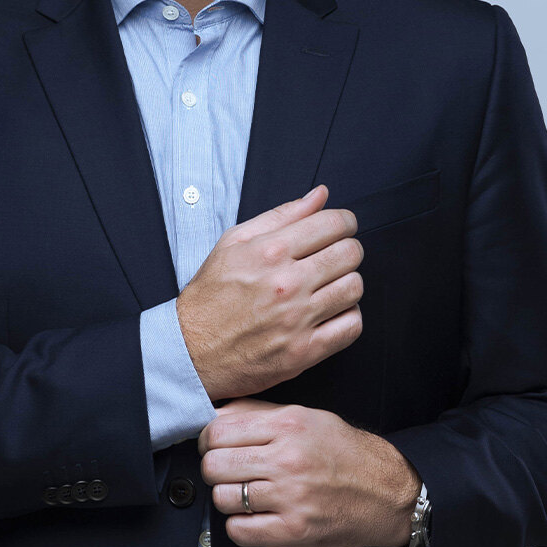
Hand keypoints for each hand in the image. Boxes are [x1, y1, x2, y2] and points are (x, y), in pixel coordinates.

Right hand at [175, 185, 363, 400]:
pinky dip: (349, 316)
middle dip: (348, 249)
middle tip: (334, 256)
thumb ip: (281, 215)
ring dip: (347, 282)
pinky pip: (351, 326)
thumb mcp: (234, 242)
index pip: (332, 224)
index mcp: (269, 251)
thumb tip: (319, 195)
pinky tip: (331, 311)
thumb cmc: (212, 295)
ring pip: (354, 288)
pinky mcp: (304, 351)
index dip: (345, 221)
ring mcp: (297, 319)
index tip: (343, 227)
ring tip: (330, 285)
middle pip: (350, 253)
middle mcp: (287, 283)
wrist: (192, 350)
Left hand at [198, 398, 420, 546]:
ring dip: (227, 498)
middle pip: (214, 465)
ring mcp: (290, 497)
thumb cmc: (344, 452)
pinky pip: (240, 531)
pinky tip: (253, 515)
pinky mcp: (294, 532)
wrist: (386, 490)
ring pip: (223, 498)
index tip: (212, 446)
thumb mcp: (304, 417)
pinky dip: (239, 525)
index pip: (218, 431)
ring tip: (244, 493)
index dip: (207, 440)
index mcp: (287, 426)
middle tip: (226, 471)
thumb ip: (259, 414)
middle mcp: (287, 460)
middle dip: (214, 469)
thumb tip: (216, 415)